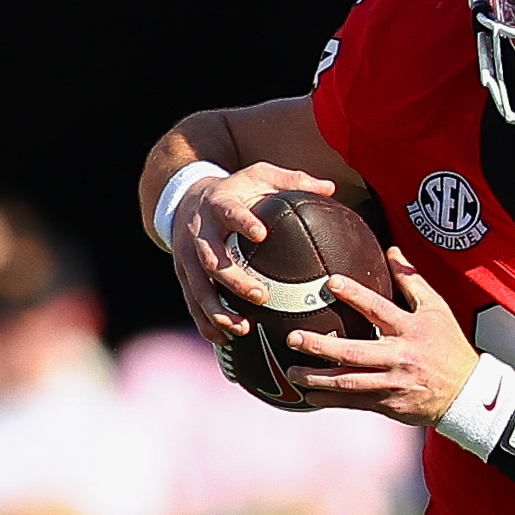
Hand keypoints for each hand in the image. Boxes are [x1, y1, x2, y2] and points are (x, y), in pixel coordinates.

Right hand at [168, 163, 337, 346]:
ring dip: (217, 310)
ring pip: (197, 287)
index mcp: (218, 205)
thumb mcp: (260, 175)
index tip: (261, 233)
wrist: (185, 197)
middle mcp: (198, 232)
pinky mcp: (183, 275)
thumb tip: (331, 188)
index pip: (228, 212)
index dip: (242, 222)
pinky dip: (205, 321)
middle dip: (234, 280)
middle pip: (211, 259)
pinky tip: (223, 339)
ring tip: (242, 327)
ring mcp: (187, 256)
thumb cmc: (234, 190)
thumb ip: (293, 181)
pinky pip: (191, 302)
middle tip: (262, 296)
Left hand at [284, 248, 481, 425]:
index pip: (379, 309)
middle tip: (293, 338)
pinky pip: (354, 403)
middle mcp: (400, 357)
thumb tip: (392, 251)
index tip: (331, 282)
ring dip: (318, 378)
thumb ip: (411, 281)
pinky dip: (331, 399)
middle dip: (322, 346)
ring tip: (292, 371)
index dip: (355, 295)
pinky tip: (309, 395)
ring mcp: (393, 383)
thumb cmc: (448, 346)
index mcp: (411, 329)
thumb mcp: (436, 309)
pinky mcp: (388, 405)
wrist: (465, 394)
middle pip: (356, 351)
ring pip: (350, 381)